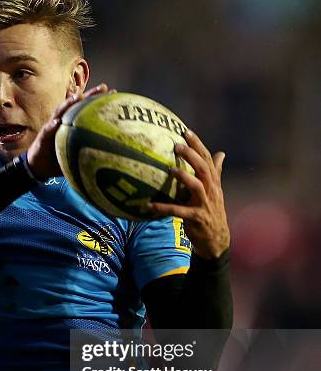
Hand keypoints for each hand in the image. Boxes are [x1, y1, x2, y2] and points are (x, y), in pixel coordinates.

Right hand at [27, 83, 108, 179]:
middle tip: (103, 87)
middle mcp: (63, 121)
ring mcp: (52, 127)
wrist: (40, 166)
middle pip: (76, 105)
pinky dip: (52, 126)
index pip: (86, 109)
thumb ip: (89, 152)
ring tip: (78, 97)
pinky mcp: (43, 136)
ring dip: (68, 104)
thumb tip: (109, 158)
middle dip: (89, 95)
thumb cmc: (59, 159)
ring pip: (60, 112)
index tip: (113, 93)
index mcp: (71, 124)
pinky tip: (57, 123)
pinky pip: (48, 130)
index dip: (98, 101)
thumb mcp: (76, 154)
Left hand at [144, 129, 229, 258]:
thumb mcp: (215, 191)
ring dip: (183, 177)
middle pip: (203, 168)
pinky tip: (149, 205)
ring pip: (196, 186)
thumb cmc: (212, 212)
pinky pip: (178, 211)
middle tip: (177, 145)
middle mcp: (211, 191)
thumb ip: (216, 172)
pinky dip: (164, 208)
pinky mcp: (196, 218)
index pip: (208, 159)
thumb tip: (221, 153)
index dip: (198, 144)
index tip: (186, 131)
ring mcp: (204, 204)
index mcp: (213, 182)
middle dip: (191, 155)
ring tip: (169, 169)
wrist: (216, 239)